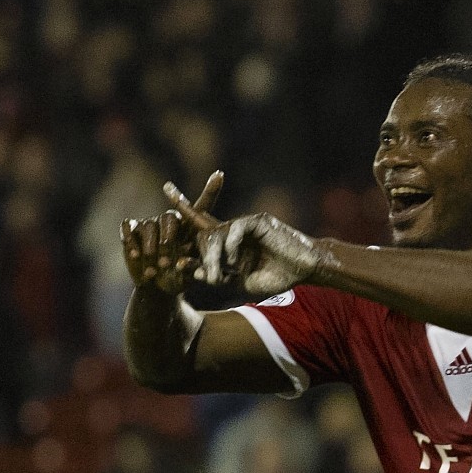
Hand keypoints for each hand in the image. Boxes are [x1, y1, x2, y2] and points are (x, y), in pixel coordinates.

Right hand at [121, 171, 224, 293]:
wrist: (157, 287)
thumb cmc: (178, 279)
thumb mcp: (188, 275)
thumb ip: (190, 266)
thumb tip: (181, 263)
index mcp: (190, 228)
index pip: (201, 206)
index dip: (210, 191)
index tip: (220, 175)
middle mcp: (170, 221)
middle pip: (170, 218)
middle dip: (168, 239)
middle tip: (167, 261)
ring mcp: (150, 223)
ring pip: (149, 226)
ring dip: (151, 247)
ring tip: (155, 266)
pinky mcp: (132, 229)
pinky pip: (129, 227)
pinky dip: (131, 241)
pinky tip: (135, 255)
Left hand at [165, 182, 326, 295]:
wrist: (305, 269)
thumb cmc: (277, 277)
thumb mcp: (242, 283)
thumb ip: (221, 277)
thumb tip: (195, 273)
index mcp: (230, 242)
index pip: (201, 223)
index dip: (183, 207)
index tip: (166, 189)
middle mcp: (234, 229)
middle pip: (205, 234)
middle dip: (201, 257)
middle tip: (203, 276)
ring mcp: (245, 223)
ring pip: (217, 234)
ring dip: (214, 257)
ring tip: (219, 277)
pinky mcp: (257, 220)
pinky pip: (235, 231)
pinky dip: (231, 248)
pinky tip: (237, 263)